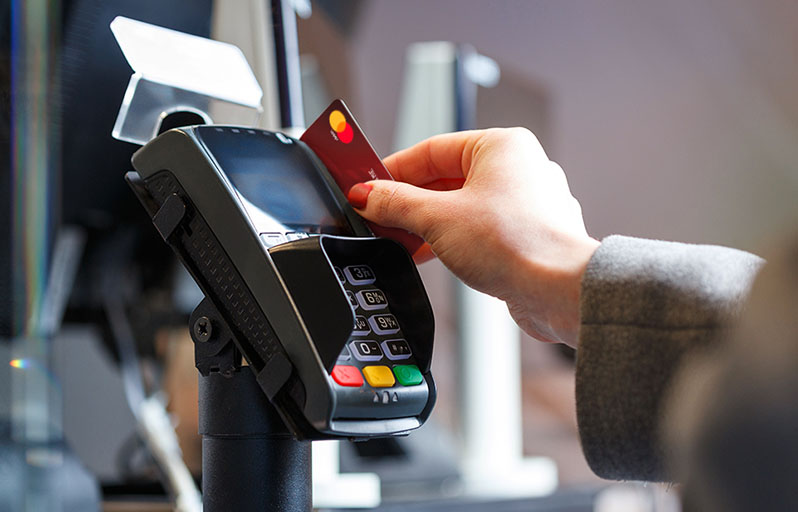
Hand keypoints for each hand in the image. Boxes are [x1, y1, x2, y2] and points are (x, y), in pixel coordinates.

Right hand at [347, 128, 599, 346]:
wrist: (559, 290)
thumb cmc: (518, 243)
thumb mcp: (439, 218)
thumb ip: (397, 204)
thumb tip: (370, 197)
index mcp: (502, 147)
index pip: (432, 149)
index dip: (394, 170)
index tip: (368, 187)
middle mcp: (518, 170)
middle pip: (446, 179)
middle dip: (409, 202)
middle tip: (378, 216)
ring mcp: (526, 204)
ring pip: (462, 206)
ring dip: (427, 224)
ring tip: (399, 240)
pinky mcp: (527, 234)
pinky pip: (479, 229)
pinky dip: (451, 239)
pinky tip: (429, 255)